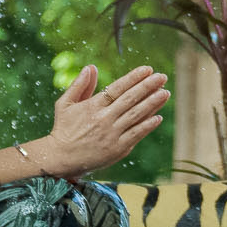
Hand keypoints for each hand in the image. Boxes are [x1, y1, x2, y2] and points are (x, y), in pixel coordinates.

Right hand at [36, 65, 167, 177]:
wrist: (60, 159)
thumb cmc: (63, 129)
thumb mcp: (65, 104)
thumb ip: (79, 85)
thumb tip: (92, 67)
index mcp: (92, 106)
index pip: (117, 88)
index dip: (134, 78)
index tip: (147, 69)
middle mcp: (104, 119)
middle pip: (130, 99)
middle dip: (148, 86)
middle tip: (162, 76)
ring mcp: (112, 135)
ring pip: (136, 116)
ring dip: (153, 103)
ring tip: (165, 93)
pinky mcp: (117, 150)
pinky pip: (136, 135)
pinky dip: (148, 125)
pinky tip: (158, 117)